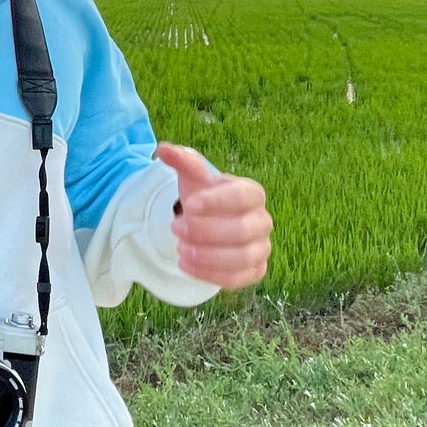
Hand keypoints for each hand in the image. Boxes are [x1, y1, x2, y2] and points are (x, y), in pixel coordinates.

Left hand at [155, 143, 270, 290]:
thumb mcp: (193, 177)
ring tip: (180, 250)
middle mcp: (262, 221)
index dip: (217, 201)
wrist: (209, 221)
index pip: (243, 196)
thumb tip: (163, 148)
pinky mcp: (255, 271)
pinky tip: (186, 266)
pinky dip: (211, 274)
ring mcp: (261, 248)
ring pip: (243, 258)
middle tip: (175, 228)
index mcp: (252, 193)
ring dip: (209, 256)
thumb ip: (183, 161)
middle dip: (206, 231)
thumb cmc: (204, 196)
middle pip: (243, 230)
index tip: (189, 205)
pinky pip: (238, 279)